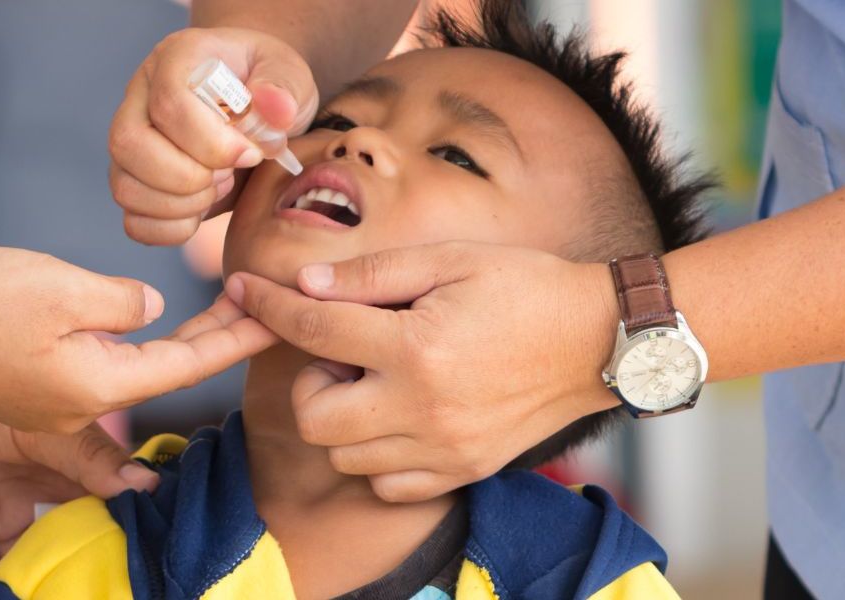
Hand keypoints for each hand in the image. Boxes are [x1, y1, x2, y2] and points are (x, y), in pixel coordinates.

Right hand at [0, 247, 277, 432]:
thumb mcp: (59, 289)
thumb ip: (120, 301)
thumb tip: (148, 308)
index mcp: (101, 384)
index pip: (191, 364)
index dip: (238, 338)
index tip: (274, 317)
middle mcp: (86, 401)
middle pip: (173, 367)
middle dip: (221, 335)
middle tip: (261, 305)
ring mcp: (60, 397)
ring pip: (144, 364)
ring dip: (187, 336)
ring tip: (228, 306)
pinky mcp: (39, 381)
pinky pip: (109, 361)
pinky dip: (145, 340)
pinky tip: (160, 321)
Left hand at [0, 408, 157, 595]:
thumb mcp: (48, 430)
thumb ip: (93, 456)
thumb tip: (148, 483)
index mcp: (77, 470)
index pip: (115, 504)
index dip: (132, 527)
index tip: (148, 548)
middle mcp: (48, 497)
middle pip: (78, 540)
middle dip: (92, 561)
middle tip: (110, 579)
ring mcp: (8, 516)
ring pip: (36, 562)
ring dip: (49, 580)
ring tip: (68, 590)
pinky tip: (13, 593)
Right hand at [109, 27, 316, 244]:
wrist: (259, 109)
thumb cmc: (270, 87)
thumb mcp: (289, 74)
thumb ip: (285, 87)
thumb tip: (277, 108)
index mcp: (176, 61)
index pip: (169, 103)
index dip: (212, 142)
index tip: (250, 154)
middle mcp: (140, 97)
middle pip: (129, 144)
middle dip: (188, 176)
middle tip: (230, 174)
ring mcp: (132, 141)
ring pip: (125, 186)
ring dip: (181, 204)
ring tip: (219, 187)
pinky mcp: (136, 180)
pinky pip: (134, 220)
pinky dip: (171, 229)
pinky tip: (203, 211)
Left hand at [225, 242, 622, 501]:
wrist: (598, 340)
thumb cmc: (527, 288)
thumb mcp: (452, 260)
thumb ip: (374, 274)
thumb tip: (305, 286)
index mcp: (417, 345)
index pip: (315, 328)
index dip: (270, 306)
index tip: (245, 291)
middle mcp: (423, 406)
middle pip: (315, 417)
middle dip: (311, 379)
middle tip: (345, 351)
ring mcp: (444, 448)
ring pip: (345, 457)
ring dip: (344, 417)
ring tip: (379, 381)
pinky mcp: (464, 470)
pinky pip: (387, 484)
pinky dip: (378, 456)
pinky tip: (400, 418)